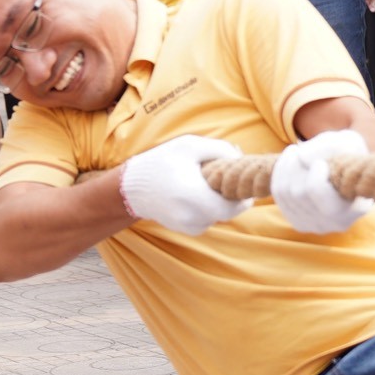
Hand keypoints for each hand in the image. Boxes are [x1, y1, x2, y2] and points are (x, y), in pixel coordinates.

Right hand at [118, 135, 250, 234]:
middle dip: (229, 195)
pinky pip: (205, 219)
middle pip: (227, 212)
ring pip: (216, 216)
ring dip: (216, 201)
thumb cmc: (161, 162)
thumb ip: (220, 149)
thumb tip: (240, 160)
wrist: (131, 187)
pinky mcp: (184, 229)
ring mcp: (188, 226)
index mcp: (195, 196)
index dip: (243, 195)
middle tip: (222, 178)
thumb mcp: (190, 145)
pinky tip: (192, 193)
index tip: (241, 181)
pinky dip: (205, 208)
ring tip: (201, 183)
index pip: (234, 207)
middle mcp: (192, 217)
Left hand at [268, 128, 374, 233]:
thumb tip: (302, 157)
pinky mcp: (299, 222)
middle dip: (296, 166)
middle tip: (302, 151)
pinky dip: (280, 173)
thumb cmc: (350, 155)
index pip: (322, 198)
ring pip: (285, 192)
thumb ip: (329, 146)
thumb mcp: (349, 141)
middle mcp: (334, 223)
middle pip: (299, 193)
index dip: (315, 177)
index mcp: (355, 208)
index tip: (320, 163)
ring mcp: (315, 226)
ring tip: (296, 152)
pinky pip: (278, 195)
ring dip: (286, 166)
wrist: (344, 170)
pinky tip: (290, 160)